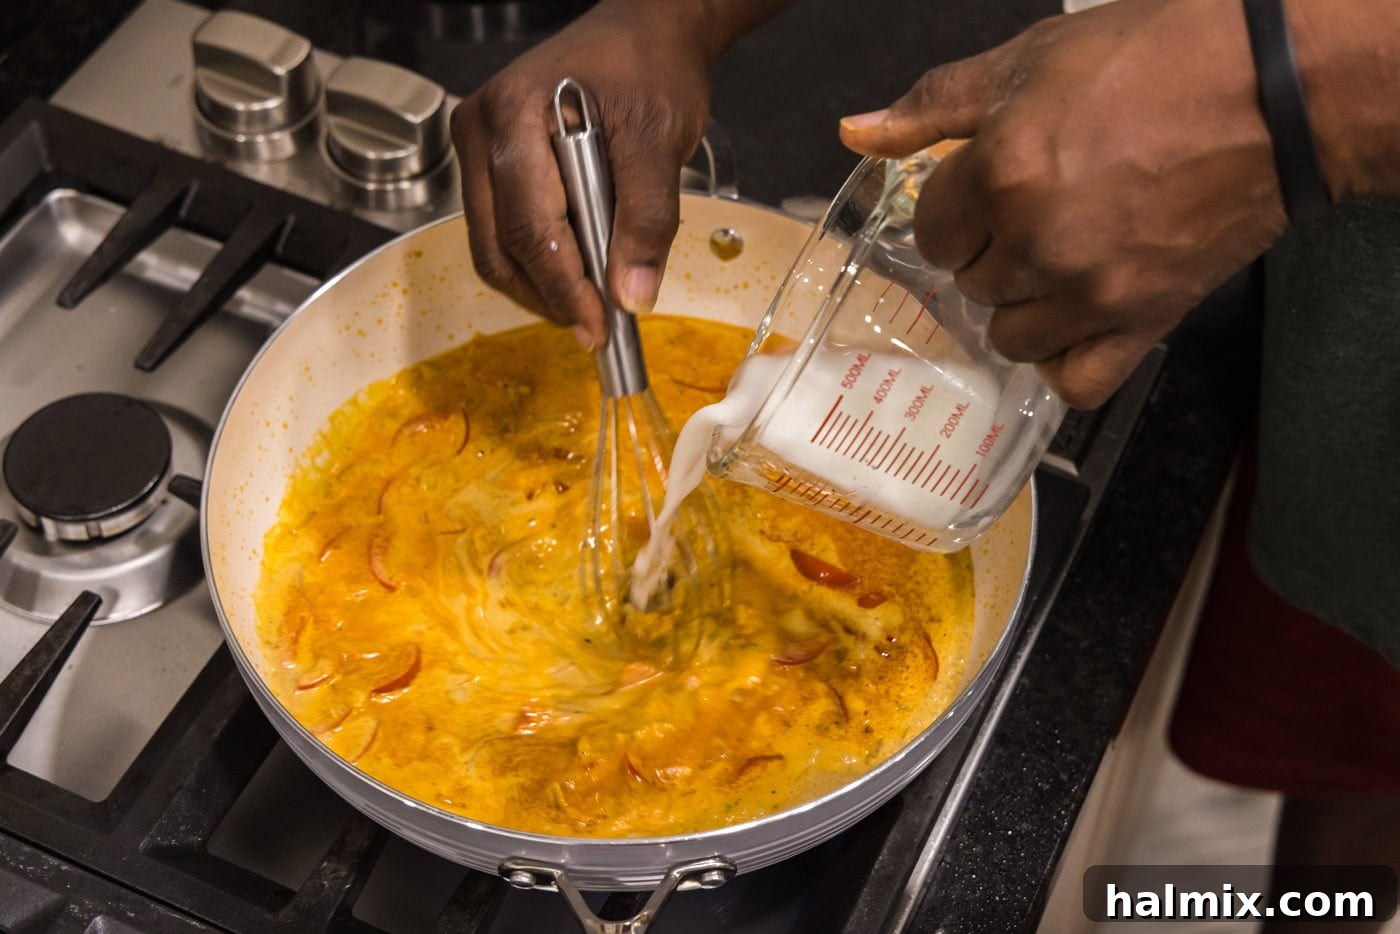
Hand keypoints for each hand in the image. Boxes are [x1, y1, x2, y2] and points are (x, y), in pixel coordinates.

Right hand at [451, 1, 714, 348]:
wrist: (644, 36)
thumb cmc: (648, 67)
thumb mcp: (659, 139)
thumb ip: (647, 218)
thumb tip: (631, 294)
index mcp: (514, 114)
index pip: (529, 226)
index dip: (564, 288)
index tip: (599, 326)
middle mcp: (481, 131)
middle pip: (499, 247)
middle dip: (549, 296)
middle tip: (597, 329)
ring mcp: (479, 150)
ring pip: (495, 248)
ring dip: (542, 286)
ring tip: (592, 304)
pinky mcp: (491, 167)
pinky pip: (502, 232)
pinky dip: (541, 263)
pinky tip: (579, 272)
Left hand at [840, 0, 1286, 407]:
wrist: (1279, 92)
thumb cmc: (1163, 59)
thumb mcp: (1031, 60)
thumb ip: (934, 105)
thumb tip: (856, 133)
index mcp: (1001, 174)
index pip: (931, 232)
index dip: (953, 211)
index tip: (981, 194)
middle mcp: (1038, 243)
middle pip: (968, 283)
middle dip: (988, 251)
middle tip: (1031, 215)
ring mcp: (1091, 292)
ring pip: (1010, 337)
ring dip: (1021, 306)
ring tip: (1054, 265)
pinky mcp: (1144, 322)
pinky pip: (1075, 383)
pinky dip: (1065, 362)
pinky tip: (1073, 323)